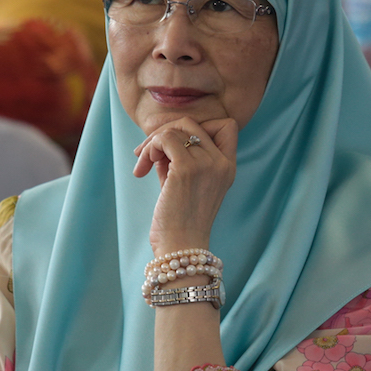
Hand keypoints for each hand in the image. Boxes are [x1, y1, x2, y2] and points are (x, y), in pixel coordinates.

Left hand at [133, 117, 237, 256]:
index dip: (200, 127)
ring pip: (176, 128)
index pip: (227, 126)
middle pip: (194, 122)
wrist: (181, 248)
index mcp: (228, 167)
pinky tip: (143, 167)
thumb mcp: (185, 184)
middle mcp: (221, 163)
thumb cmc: (180, 222)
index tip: (177, 146)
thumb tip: (159, 141)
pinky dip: (150, 147)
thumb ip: (178, 159)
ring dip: (152, 142)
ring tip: (142, 163)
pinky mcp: (187, 169)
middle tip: (148, 152)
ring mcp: (206, 164)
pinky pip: (165, 138)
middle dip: (165, 132)